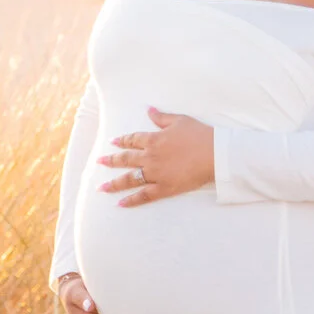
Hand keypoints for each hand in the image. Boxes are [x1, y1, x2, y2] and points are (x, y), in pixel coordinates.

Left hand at [99, 107, 214, 206]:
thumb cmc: (199, 135)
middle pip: (125, 159)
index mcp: (153, 139)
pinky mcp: (164, 188)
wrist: (214, 154)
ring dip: (114, 183)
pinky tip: (120, 204)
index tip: (113, 142)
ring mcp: (155, 174)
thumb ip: (161, 117)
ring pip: (130, 179)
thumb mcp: (179, 121)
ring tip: (101, 187)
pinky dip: (132, 200)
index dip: (122, 140)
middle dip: (111, 161)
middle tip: (99, 162)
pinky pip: (144, 196)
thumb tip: (149, 109)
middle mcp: (150, 157)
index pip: (132, 140)